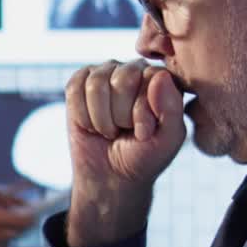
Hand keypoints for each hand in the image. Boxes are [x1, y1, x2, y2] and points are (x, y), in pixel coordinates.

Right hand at [0, 188, 34, 246]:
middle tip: (22, 216)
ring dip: (12, 232)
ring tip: (0, 224)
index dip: (32, 216)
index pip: (23, 221)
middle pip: (20, 232)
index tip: (35, 212)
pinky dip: (4, 241)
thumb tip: (26, 206)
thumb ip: (7, 201)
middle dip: (23, 224)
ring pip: (12, 240)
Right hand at [64, 60, 185, 245]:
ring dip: (101, 119)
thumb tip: (160, 76)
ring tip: (109, 129)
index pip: (151, 78)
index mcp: (161, 79)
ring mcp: (105, 73)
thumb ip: (172, 108)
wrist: (111, 177)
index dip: (141, 112)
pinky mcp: (80, 82)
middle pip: (122, 78)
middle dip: (120, 115)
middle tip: (124, 130)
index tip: (143, 134)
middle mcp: (134, 69)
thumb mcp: (168, 139)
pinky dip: (82, 116)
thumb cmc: (144, 156)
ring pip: (96, 84)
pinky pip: (74, 89)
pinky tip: (91, 125)